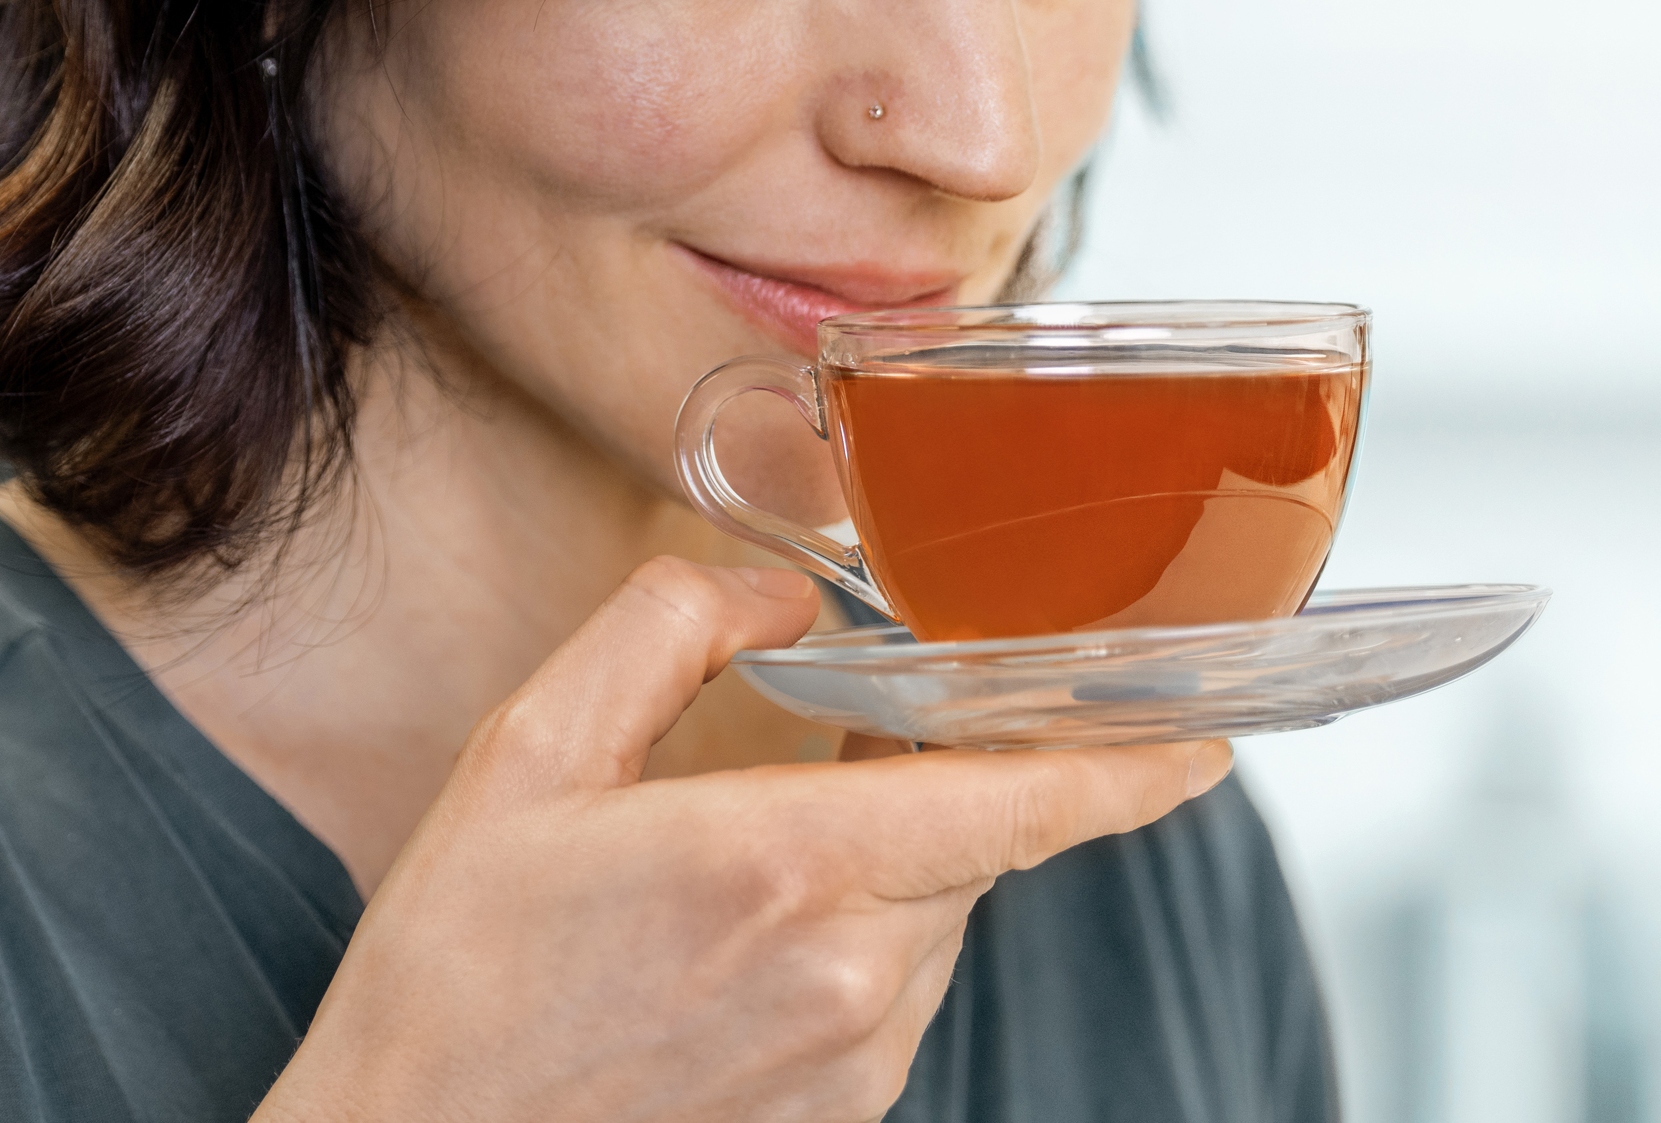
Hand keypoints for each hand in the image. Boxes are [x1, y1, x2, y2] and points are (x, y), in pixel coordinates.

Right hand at [256, 558, 1230, 1122]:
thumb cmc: (455, 973)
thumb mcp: (527, 756)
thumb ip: (665, 632)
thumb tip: (779, 590)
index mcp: (785, 867)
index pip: (1020, 802)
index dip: (1129, 762)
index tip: (1205, 727)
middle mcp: (848, 976)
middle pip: (974, 845)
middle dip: (938, 781)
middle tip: (850, 738)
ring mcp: (851, 1064)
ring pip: (936, 920)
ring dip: (887, 866)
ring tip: (743, 858)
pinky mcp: (837, 1121)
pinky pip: (893, 997)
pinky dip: (853, 942)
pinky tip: (734, 942)